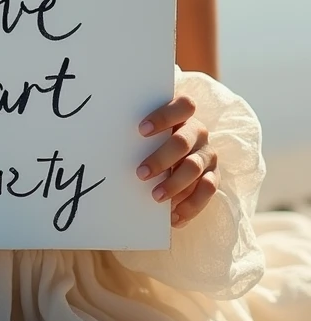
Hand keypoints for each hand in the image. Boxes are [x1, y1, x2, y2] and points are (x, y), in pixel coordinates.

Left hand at [136, 95, 218, 227]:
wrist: (177, 156)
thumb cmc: (154, 140)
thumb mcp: (150, 133)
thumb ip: (141, 133)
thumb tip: (107, 137)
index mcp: (183, 115)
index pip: (183, 105)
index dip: (164, 116)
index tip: (140, 130)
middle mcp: (198, 132)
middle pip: (183, 142)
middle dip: (161, 158)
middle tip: (140, 173)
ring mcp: (207, 155)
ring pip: (194, 167)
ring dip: (174, 184)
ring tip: (155, 196)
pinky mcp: (213, 176)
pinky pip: (207, 190)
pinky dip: (190, 204)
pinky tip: (173, 214)